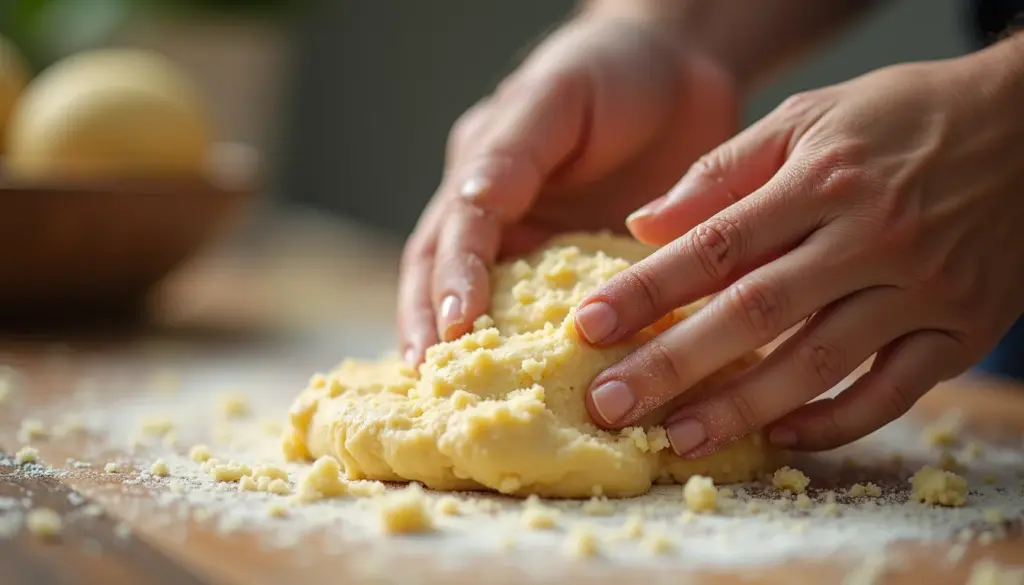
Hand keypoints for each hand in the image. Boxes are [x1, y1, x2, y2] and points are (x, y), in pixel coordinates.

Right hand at [398, 14, 739, 364]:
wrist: (681, 70)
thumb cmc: (612, 71)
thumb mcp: (556, 96)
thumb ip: (512, 149)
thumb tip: (473, 201)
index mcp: (485, 171)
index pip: (457, 232)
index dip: (452, 280)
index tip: (456, 329)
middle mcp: (500, 215)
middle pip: (447, 277)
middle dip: (434, 327)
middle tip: (432, 381)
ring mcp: (538, 245)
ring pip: (494, 304)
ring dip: (474, 350)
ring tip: (464, 400)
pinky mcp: (585, 269)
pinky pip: (558, 315)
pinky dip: (542, 353)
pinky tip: (542, 392)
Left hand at [576, 37, 1023, 455]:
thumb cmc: (906, 117)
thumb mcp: (812, 118)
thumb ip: (725, 170)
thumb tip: (646, 225)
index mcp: (823, 179)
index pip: (715, 245)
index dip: (647, 290)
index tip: (588, 325)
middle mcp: (869, 237)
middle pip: (754, 313)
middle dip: (672, 364)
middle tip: (609, 404)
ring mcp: (919, 289)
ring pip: (816, 362)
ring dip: (742, 408)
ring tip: (676, 438)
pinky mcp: (960, 330)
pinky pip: (892, 392)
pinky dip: (837, 422)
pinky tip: (782, 436)